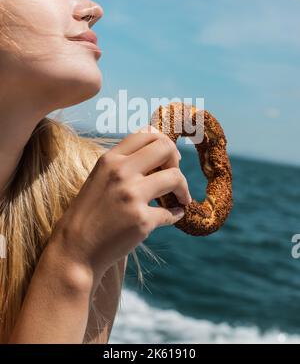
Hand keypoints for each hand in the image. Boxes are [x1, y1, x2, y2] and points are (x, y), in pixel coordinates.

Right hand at [54, 125, 191, 285]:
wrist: (75, 249)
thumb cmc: (89, 213)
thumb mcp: (100, 178)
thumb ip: (124, 164)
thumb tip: (158, 153)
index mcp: (110, 159)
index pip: (147, 134)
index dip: (163, 143)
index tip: (167, 159)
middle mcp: (121, 172)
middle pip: (165, 148)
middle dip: (177, 161)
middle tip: (175, 176)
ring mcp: (132, 195)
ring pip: (176, 177)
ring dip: (183, 189)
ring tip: (181, 198)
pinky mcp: (141, 220)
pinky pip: (171, 212)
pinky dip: (176, 214)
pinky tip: (173, 216)